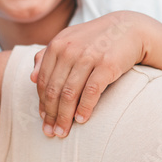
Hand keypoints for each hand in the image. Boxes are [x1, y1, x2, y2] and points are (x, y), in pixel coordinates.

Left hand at [31, 11, 151, 136]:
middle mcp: (69, 50)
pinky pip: (91, 92)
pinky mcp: (107, 64)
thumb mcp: (69, 41)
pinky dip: (84, 108)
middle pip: (54, 90)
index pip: (44, 81)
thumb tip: (32, 78)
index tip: (44, 120)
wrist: (129, 28)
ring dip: (64, 117)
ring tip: (63, 132)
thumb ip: (47, 56)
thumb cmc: (96, 39)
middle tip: (50, 133)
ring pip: (70, 94)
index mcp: (57, 45)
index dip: (42, 103)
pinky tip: (81, 120)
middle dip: (51, 115)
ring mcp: (88, 57)